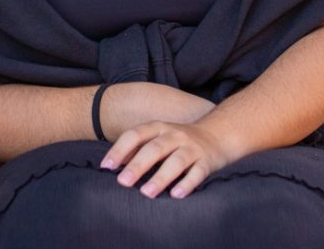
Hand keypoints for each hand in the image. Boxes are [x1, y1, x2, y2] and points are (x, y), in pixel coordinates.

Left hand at [100, 120, 238, 199]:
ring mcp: (192, 147)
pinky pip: (197, 173)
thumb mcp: (157, 137)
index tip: (106, 166)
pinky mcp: (207, 161)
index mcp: (158, 128)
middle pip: (154, 149)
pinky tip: (176, 195)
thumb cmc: (178, 140)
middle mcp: (174, 135)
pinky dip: (187, 184)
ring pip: (176, 161)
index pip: (135, 135)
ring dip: (160, 177)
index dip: (119, 150)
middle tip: (122, 182)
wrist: (218, 134)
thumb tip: (112, 164)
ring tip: (146, 193)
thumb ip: (137, 148)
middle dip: (137, 165)